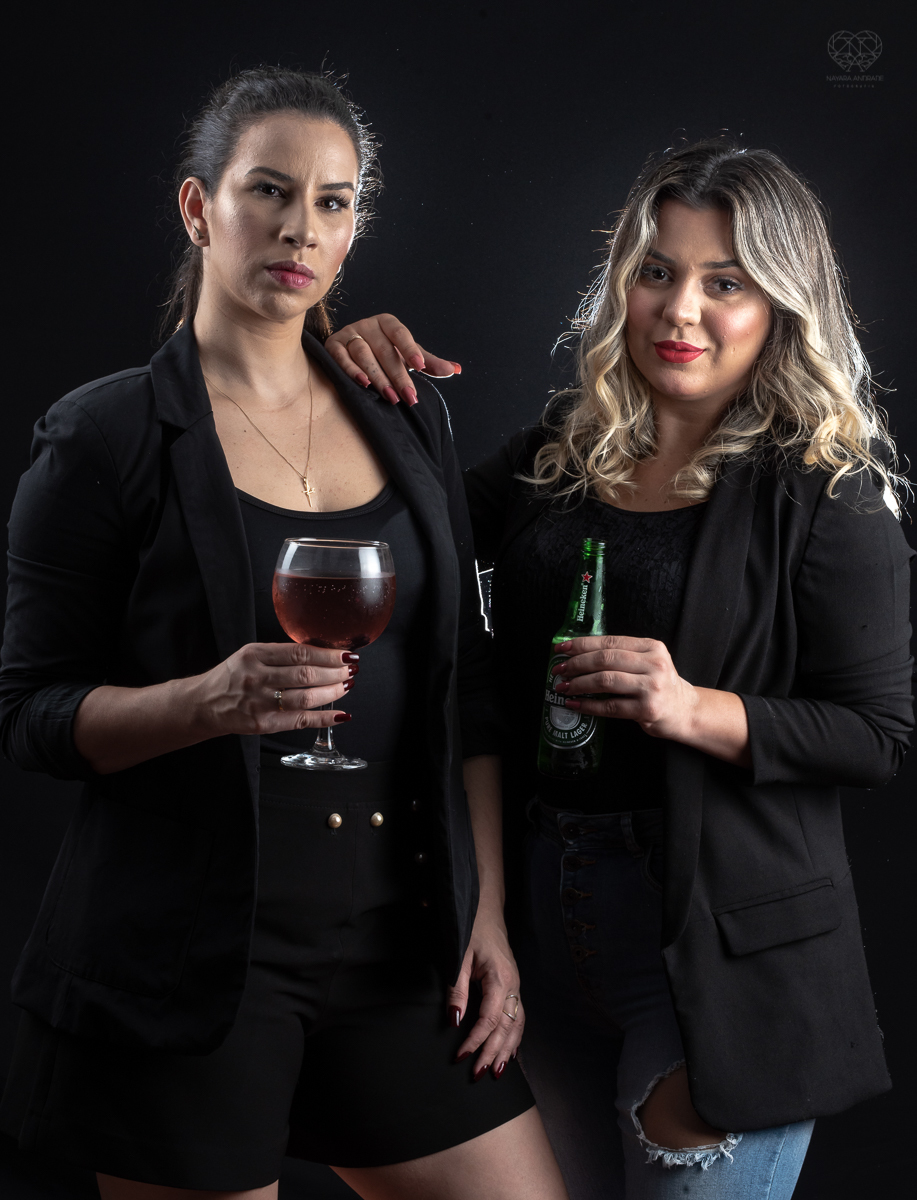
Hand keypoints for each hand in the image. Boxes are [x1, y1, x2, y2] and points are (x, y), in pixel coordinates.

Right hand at [195, 641, 356, 737]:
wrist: (203, 704)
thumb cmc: (231, 677)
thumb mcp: (250, 655)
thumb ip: (280, 654)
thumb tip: (321, 654)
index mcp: (254, 655)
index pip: (299, 653)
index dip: (328, 654)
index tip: (346, 654)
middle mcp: (256, 678)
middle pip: (305, 675)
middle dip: (335, 672)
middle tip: (351, 669)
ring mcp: (260, 703)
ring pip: (305, 698)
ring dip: (332, 692)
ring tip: (347, 685)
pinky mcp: (263, 724)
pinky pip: (300, 721)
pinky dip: (324, 718)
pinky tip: (340, 714)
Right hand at [325, 314, 460, 404]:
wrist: (351, 351)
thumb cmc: (385, 353)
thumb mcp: (407, 356)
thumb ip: (430, 363)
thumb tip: (457, 369)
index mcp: (388, 323)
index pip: (400, 334)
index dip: (411, 349)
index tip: (421, 367)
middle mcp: (368, 325)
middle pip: (384, 350)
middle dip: (398, 375)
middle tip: (409, 396)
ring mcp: (349, 334)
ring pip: (363, 354)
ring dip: (378, 376)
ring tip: (390, 395)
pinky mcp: (333, 346)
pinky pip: (341, 357)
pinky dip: (351, 370)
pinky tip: (363, 384)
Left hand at [448, 908, 523, 1079]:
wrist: (486, 908)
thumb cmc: (471, 928)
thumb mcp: (458, 955)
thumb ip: (456, 990)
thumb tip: (455, 1022)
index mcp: (501, 978)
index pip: (490, 1019)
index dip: (476, 1040)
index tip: (461, 1057)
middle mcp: (514, 985)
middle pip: (507, 1027)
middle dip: (493, 1053)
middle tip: (478, 1075)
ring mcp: (516, 986)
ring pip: (517, 1025)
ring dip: (507, 1050)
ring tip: (497, 1073)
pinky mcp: (514, 986)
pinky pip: (519, 1018)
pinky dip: (514, 1038)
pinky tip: (510, 1052)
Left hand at [552, 634, 697, 740]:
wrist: (685, 711)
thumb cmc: (660, 685)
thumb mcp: (648, 662)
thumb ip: (622, 655)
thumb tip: (578, 654)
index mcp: (651, 647)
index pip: (610, 642)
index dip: (582, 644)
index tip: (561, 649)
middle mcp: (653, 664)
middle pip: (605, 660)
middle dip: (576, 664)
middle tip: (558, 670)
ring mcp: (651, 687)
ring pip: (605, 681)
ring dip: (579, 684)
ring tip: (563, 687)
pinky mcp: (647, 710)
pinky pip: (610, 706)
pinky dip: (589, 705)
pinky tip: (575, 704)